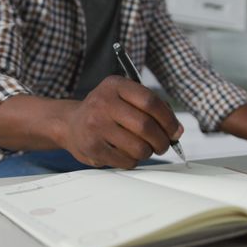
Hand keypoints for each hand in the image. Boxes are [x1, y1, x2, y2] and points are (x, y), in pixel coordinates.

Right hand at [60, 76, 182, 168]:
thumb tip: (176, 130)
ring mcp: (95, 126)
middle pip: (146, 126)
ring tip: (144, 149)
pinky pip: (126, 161)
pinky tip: (127, 154)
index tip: (175, 131)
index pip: (151, 102)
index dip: (169, 120)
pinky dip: (134, 161)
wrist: (70, 123)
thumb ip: (150, 107)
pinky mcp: (93, 147)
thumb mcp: (123, 97)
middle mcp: (103, 103)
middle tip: (163, 145)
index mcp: (115, 85)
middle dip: (162, 140)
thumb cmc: (105, 111)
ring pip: (138, 147)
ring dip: (148, 152)